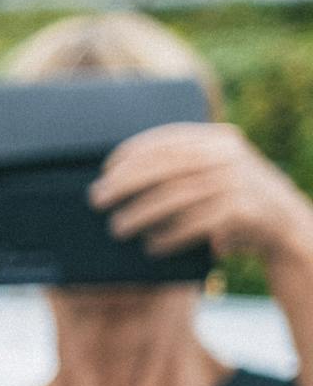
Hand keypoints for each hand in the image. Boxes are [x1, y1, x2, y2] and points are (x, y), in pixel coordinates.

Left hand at [94, 121, 312, 280]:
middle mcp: (228, 156)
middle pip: (165, 166)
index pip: (167, 140)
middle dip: (125, 183)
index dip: (131, 153)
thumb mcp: (218, 171)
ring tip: (117, 227)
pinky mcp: (241, 210)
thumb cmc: (236, 200)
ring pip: (175, 197)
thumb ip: (184, 165)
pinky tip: (151, 245)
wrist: (288, 225)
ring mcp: (236, 182)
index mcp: (219, 139)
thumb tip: (119, 174)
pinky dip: (169, 236)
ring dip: (140, 214)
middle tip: (96, 199)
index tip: (105, 169)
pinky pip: (194, 224)